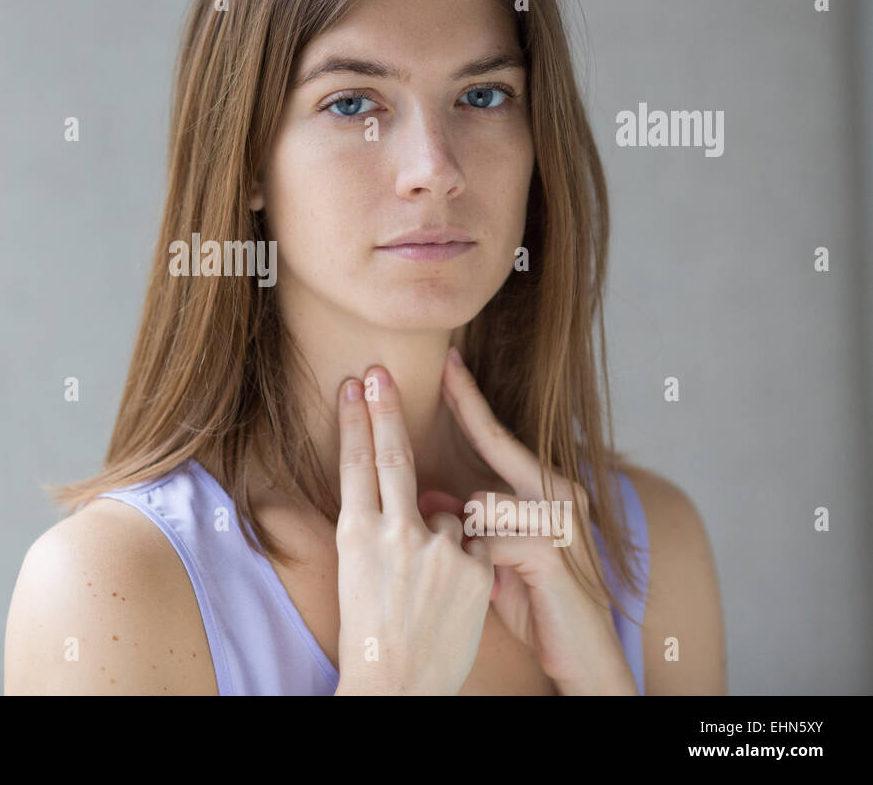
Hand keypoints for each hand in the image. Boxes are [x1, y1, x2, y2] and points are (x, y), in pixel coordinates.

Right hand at [333, 365, 494, 694]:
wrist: (397, 686)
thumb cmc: (372, 632)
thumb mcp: (359, 572)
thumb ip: (381, 529)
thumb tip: (407, 498)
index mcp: (356, 535)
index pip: (355, 464)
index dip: (355, 422)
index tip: (354, 387)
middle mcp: (392, 535)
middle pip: (392, 457)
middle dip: (385, 410)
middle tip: (379, 372)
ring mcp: (435, 550)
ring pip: (448, 515)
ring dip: (443, 540)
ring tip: (425, 589)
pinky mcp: (472, 569)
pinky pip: (475, 546)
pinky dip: (468, 565)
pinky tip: (451, 599)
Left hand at [441, 346, 637, 694]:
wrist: (583, 656)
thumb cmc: (539, 604)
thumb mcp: (495, 557)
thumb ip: (470, 523)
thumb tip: (434, 494)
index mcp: (548, 491)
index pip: (499, 437)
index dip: (470, 400)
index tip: (447, 363)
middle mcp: (560, 494)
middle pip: (498, 442)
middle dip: (465, 405)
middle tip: (442, 362)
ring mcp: (559, 519)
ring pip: (482, 502)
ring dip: (469, 539)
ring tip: (493, 574)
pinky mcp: (550, 550)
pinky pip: (487, 539)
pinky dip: (480, 563)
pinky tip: (502, 587)